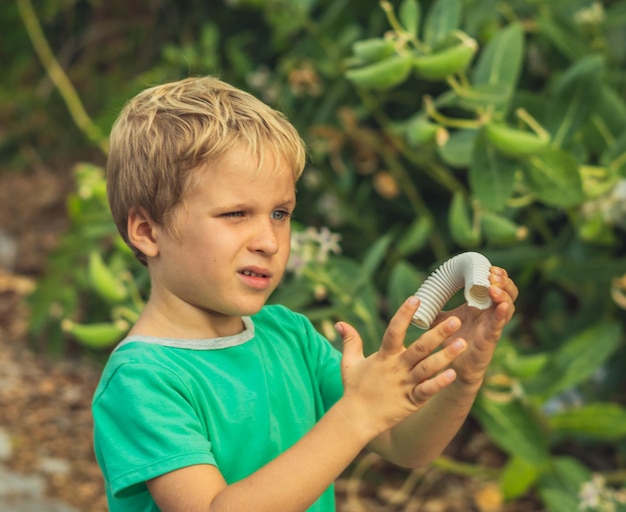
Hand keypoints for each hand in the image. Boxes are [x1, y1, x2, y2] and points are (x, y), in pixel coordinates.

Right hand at [335, 296, 467, 437]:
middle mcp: (396, 368)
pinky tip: (453, 374)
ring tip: (463, 344)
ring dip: (446, 356)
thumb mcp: (349, 362)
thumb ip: (350, 340)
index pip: (394, 330)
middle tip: (456, 319)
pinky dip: (439, 383)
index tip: (416, 299)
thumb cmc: (354, 389)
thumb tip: (340, 323)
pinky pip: (427, 390)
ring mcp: (405, 384)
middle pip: (419, 347)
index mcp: (384, 356)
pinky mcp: (411, 401)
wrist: (355, 418)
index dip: (404, 314)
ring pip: (428, 367)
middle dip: (438, 333)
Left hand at [431, 266, 517, 385]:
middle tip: (493, 274)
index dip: (497, 275)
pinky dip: (501, 314)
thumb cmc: (449, 342)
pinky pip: (499, 325)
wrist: (450, 367)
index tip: (488, 267)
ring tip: (493, 287)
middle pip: (508, 292)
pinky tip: (501, 306)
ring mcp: (492, 326)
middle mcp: (490, 313)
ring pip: (508, 307)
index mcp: (481, 305)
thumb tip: (418, 296)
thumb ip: (434, 308)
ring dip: (503, 294)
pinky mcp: (490, 339)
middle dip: (503, 281)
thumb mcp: (441, 320)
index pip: (496, 285)